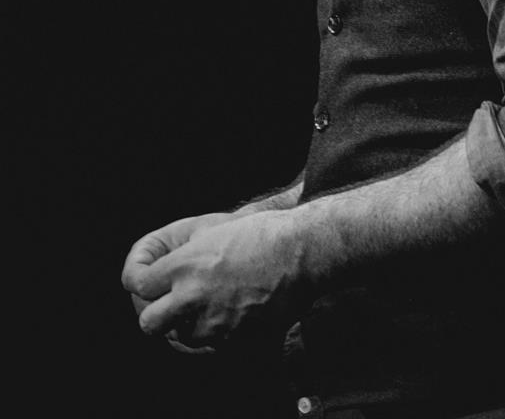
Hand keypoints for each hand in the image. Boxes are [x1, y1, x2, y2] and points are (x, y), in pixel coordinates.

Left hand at [121, 210, 307, 349]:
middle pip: (148, 322)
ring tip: (204, 301)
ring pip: (178, 336)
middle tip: (164, 300)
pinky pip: (208, 344)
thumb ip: (179, 250)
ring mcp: (213, 324)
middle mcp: (193, 298)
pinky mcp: (234, 340)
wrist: (302, 255)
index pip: (137, 284)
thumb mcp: (213, 227)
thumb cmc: (260, 233)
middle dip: (151, 312)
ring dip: (183, 322)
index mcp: (186, 266)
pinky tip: (225, 310)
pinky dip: (210, 332)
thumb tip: (157, 266)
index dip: (136, 279)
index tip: (142, 279)